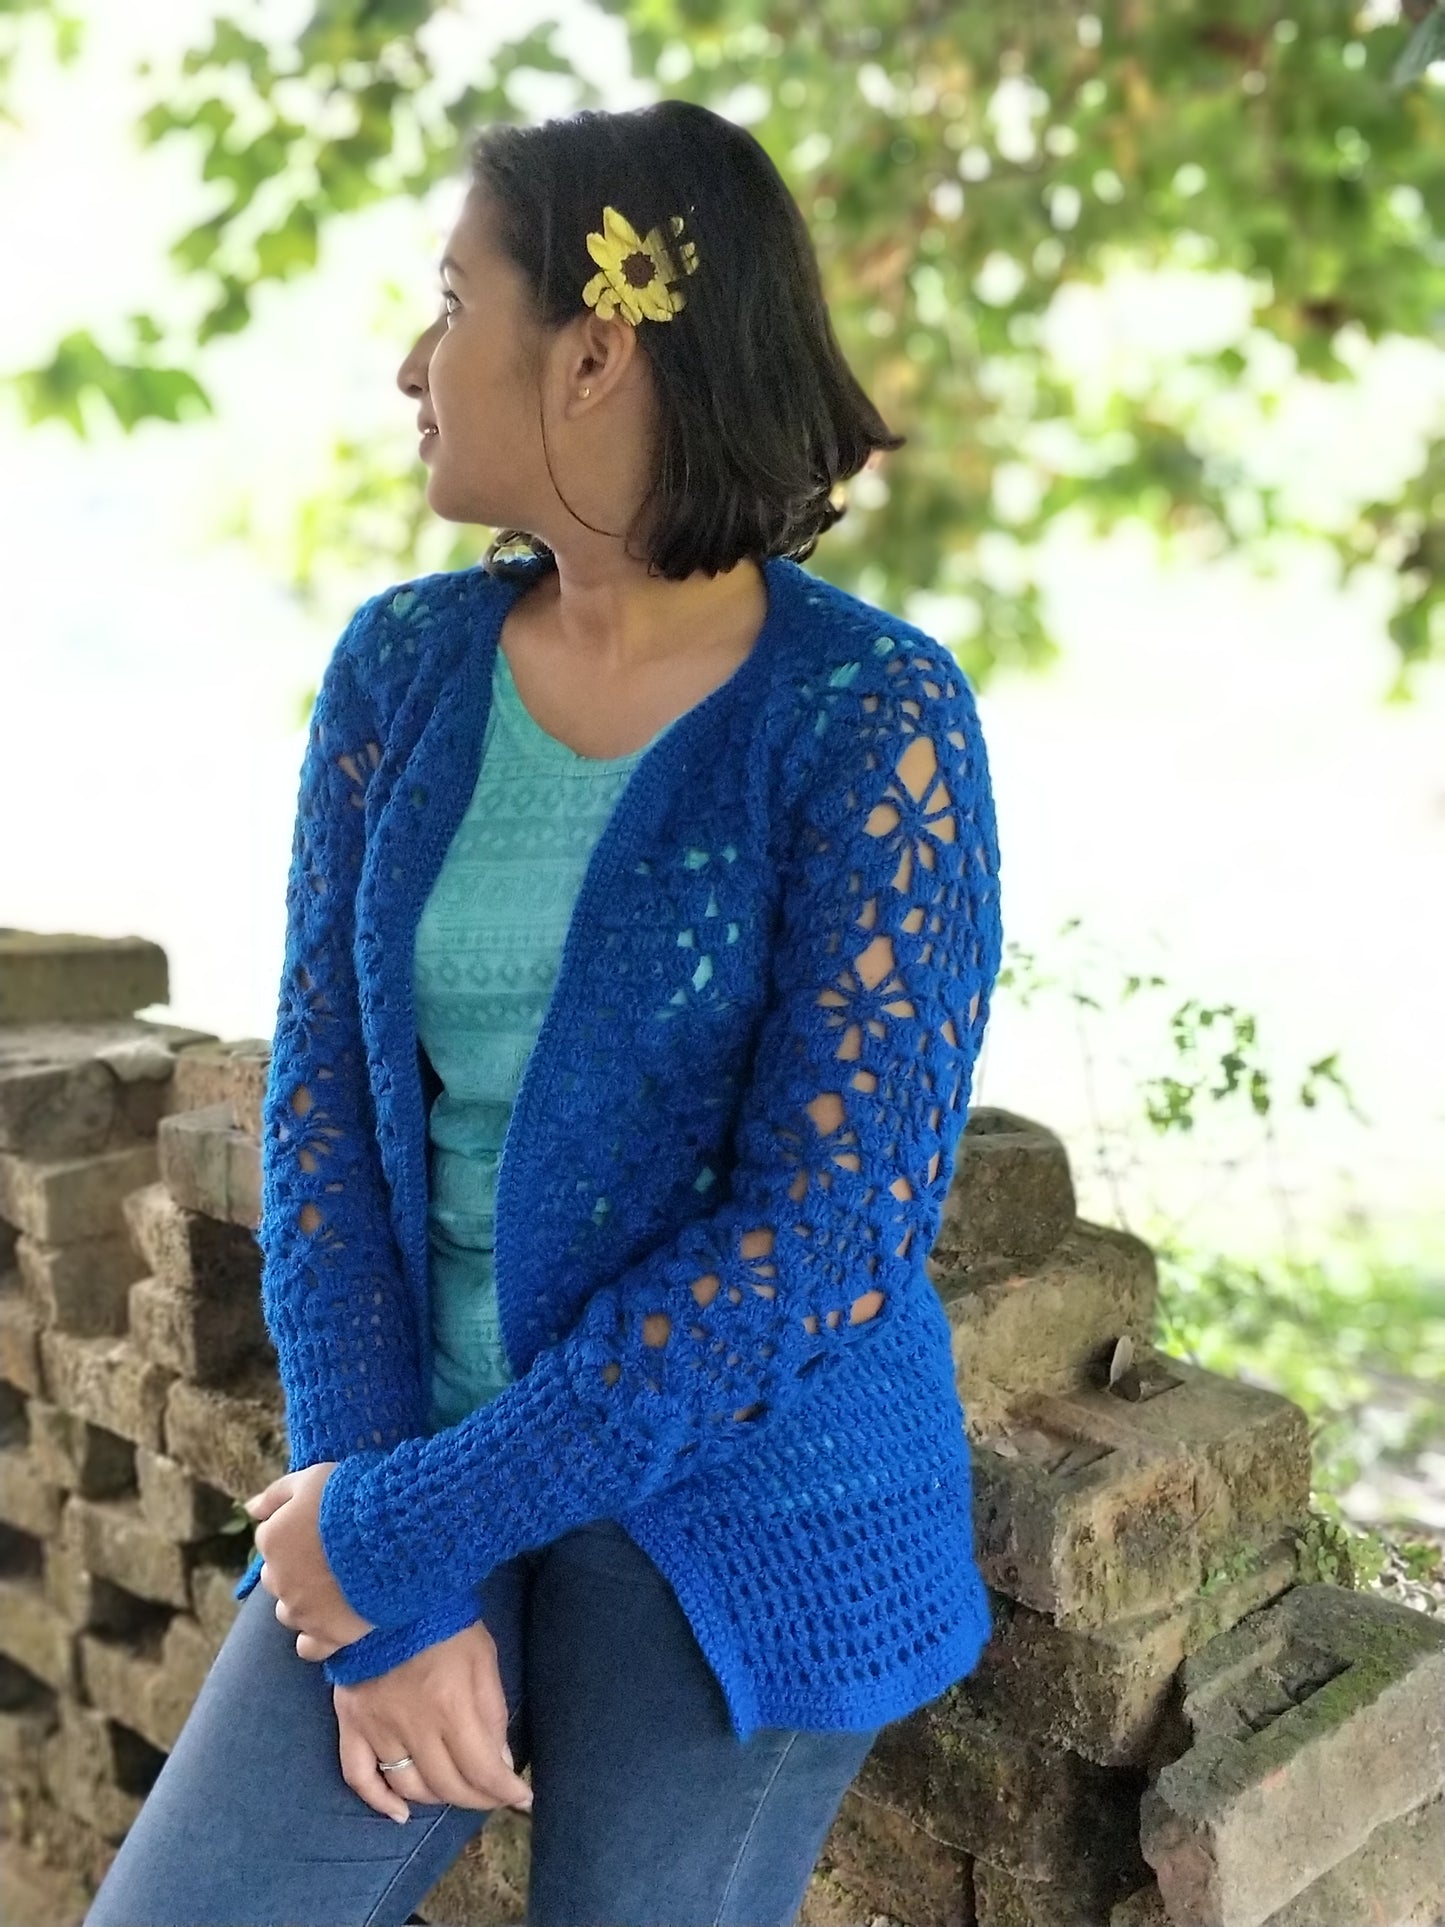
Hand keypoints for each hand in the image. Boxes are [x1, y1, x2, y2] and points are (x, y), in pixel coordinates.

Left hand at [244, 1462, 376, 1660]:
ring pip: (289, 1612)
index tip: (319, 1528)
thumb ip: (274, 1494)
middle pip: (277, 1578)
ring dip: (303, 1602)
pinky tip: (329, 1624)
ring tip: (335, 1587)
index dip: (295, 1532)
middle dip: (295, 1569)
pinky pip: (310, 1648)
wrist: (389, 1532)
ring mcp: (302, 1611)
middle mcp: (278, 1581)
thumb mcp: (309, 1479)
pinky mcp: (328, 1634)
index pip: (270, 1539)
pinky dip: (315, 1639)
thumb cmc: (348, 1499)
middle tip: (329, 1556)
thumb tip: (248, 1509)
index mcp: (272, 1541)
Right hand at [332, 1618, 533, 1823]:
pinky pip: (359, 1776)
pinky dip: (378, 1802)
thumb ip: (493, 1711)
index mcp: (451, 1707)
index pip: (481, 1770)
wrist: (387, 1593)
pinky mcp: (351, 1723)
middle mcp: (414, 1727)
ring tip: (455, 1790)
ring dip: (437, 1796)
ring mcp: (378, 1728)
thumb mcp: (483, 1656)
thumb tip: (500, 1762)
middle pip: (447, 1785)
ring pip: (409, 1787)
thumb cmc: (443, 1621)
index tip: (521, 1796)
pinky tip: (400, 1814)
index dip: (504, 1791)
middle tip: (491, 1794)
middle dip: (476, 1797)